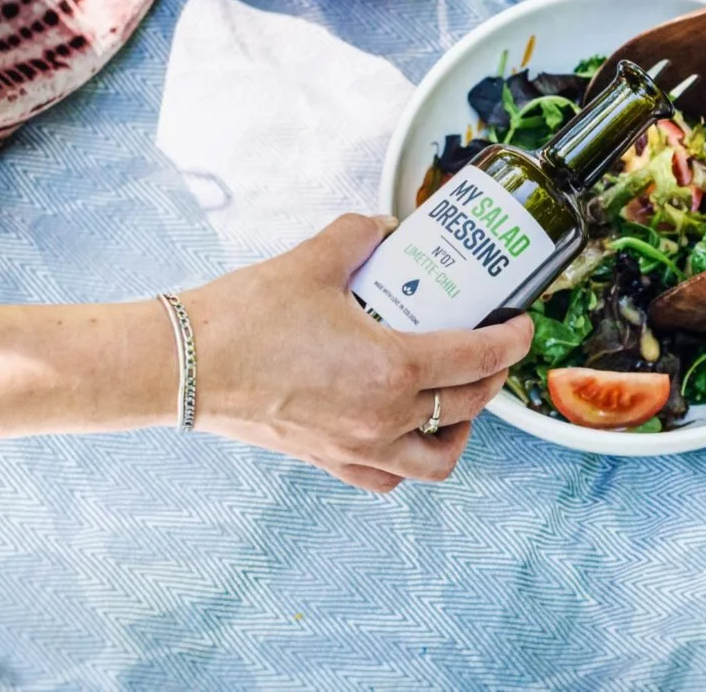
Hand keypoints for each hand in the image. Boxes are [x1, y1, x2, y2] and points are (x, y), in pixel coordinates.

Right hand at [183, 214, 531, 491]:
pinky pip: (386, 477)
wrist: (184, 366)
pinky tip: (408, 434)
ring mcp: (355, 446)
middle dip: (493, 375)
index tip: (522, 326)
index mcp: (392, 368)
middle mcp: (383, 417)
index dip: (512, 341)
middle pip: (467, 405)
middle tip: (493, 348)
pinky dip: (409, 461)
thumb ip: (360, 235)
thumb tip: (383, 227)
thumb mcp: (315, 259)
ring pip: (437, 458)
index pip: (478, 358)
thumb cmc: (244, 318)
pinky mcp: (326, 459)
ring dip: (462, 429)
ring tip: (461, 399)